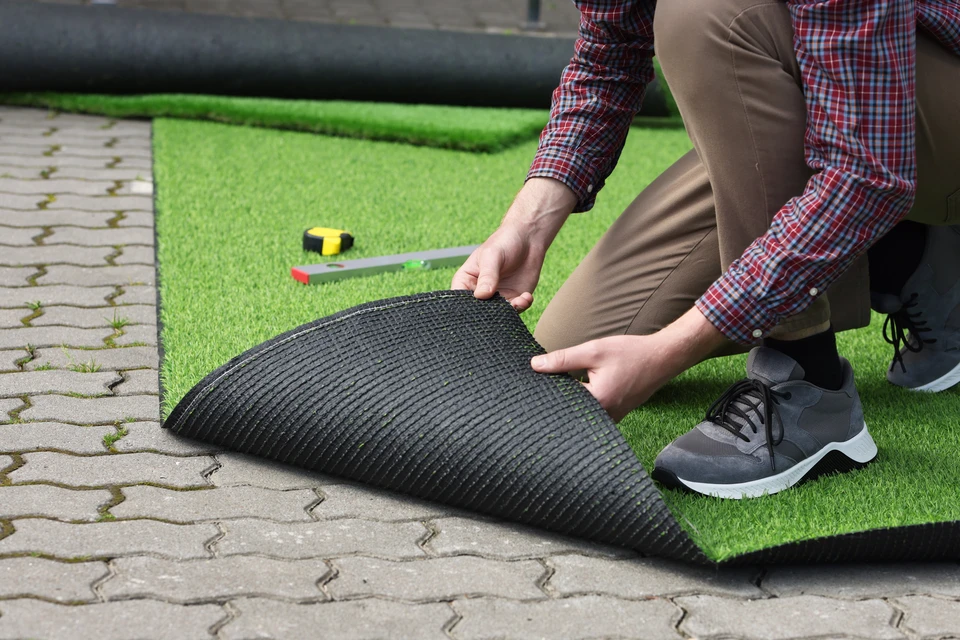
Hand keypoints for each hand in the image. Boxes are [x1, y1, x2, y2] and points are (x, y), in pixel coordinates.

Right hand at [451, 223, 541, 311]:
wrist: (528, 238)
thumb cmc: (504, 242)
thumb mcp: (492, 256)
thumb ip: (487, 275)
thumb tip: (481, 295)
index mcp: (466, 281)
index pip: (459, 300)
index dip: (464, 309)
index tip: (476, 311)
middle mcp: (479, 292)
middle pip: (478, 311)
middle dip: (489, 315)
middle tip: (501, 309)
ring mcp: (497, 297)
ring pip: (498, 314)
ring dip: (509, 311)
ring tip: (519, 301)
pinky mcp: (514, 298)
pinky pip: (516, 309)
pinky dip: (522, 306)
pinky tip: (526, 296)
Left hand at [531, 307, 727, 420]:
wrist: (662, 358)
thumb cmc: (630, 353)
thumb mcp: (593, 351)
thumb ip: (563, 359)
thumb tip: (534, 365)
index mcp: (596, 401)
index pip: (558, 400)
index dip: (543, 389)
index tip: (527, 384)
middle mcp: (603, 416)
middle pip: (567, 409)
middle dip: (552, 397)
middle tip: (534, 388)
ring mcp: (610, 418)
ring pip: (578, 411)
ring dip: (566, 399)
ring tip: (551, 386)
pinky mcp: (614, 414)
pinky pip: (589, 411)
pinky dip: (579, 400)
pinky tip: (572, 387)